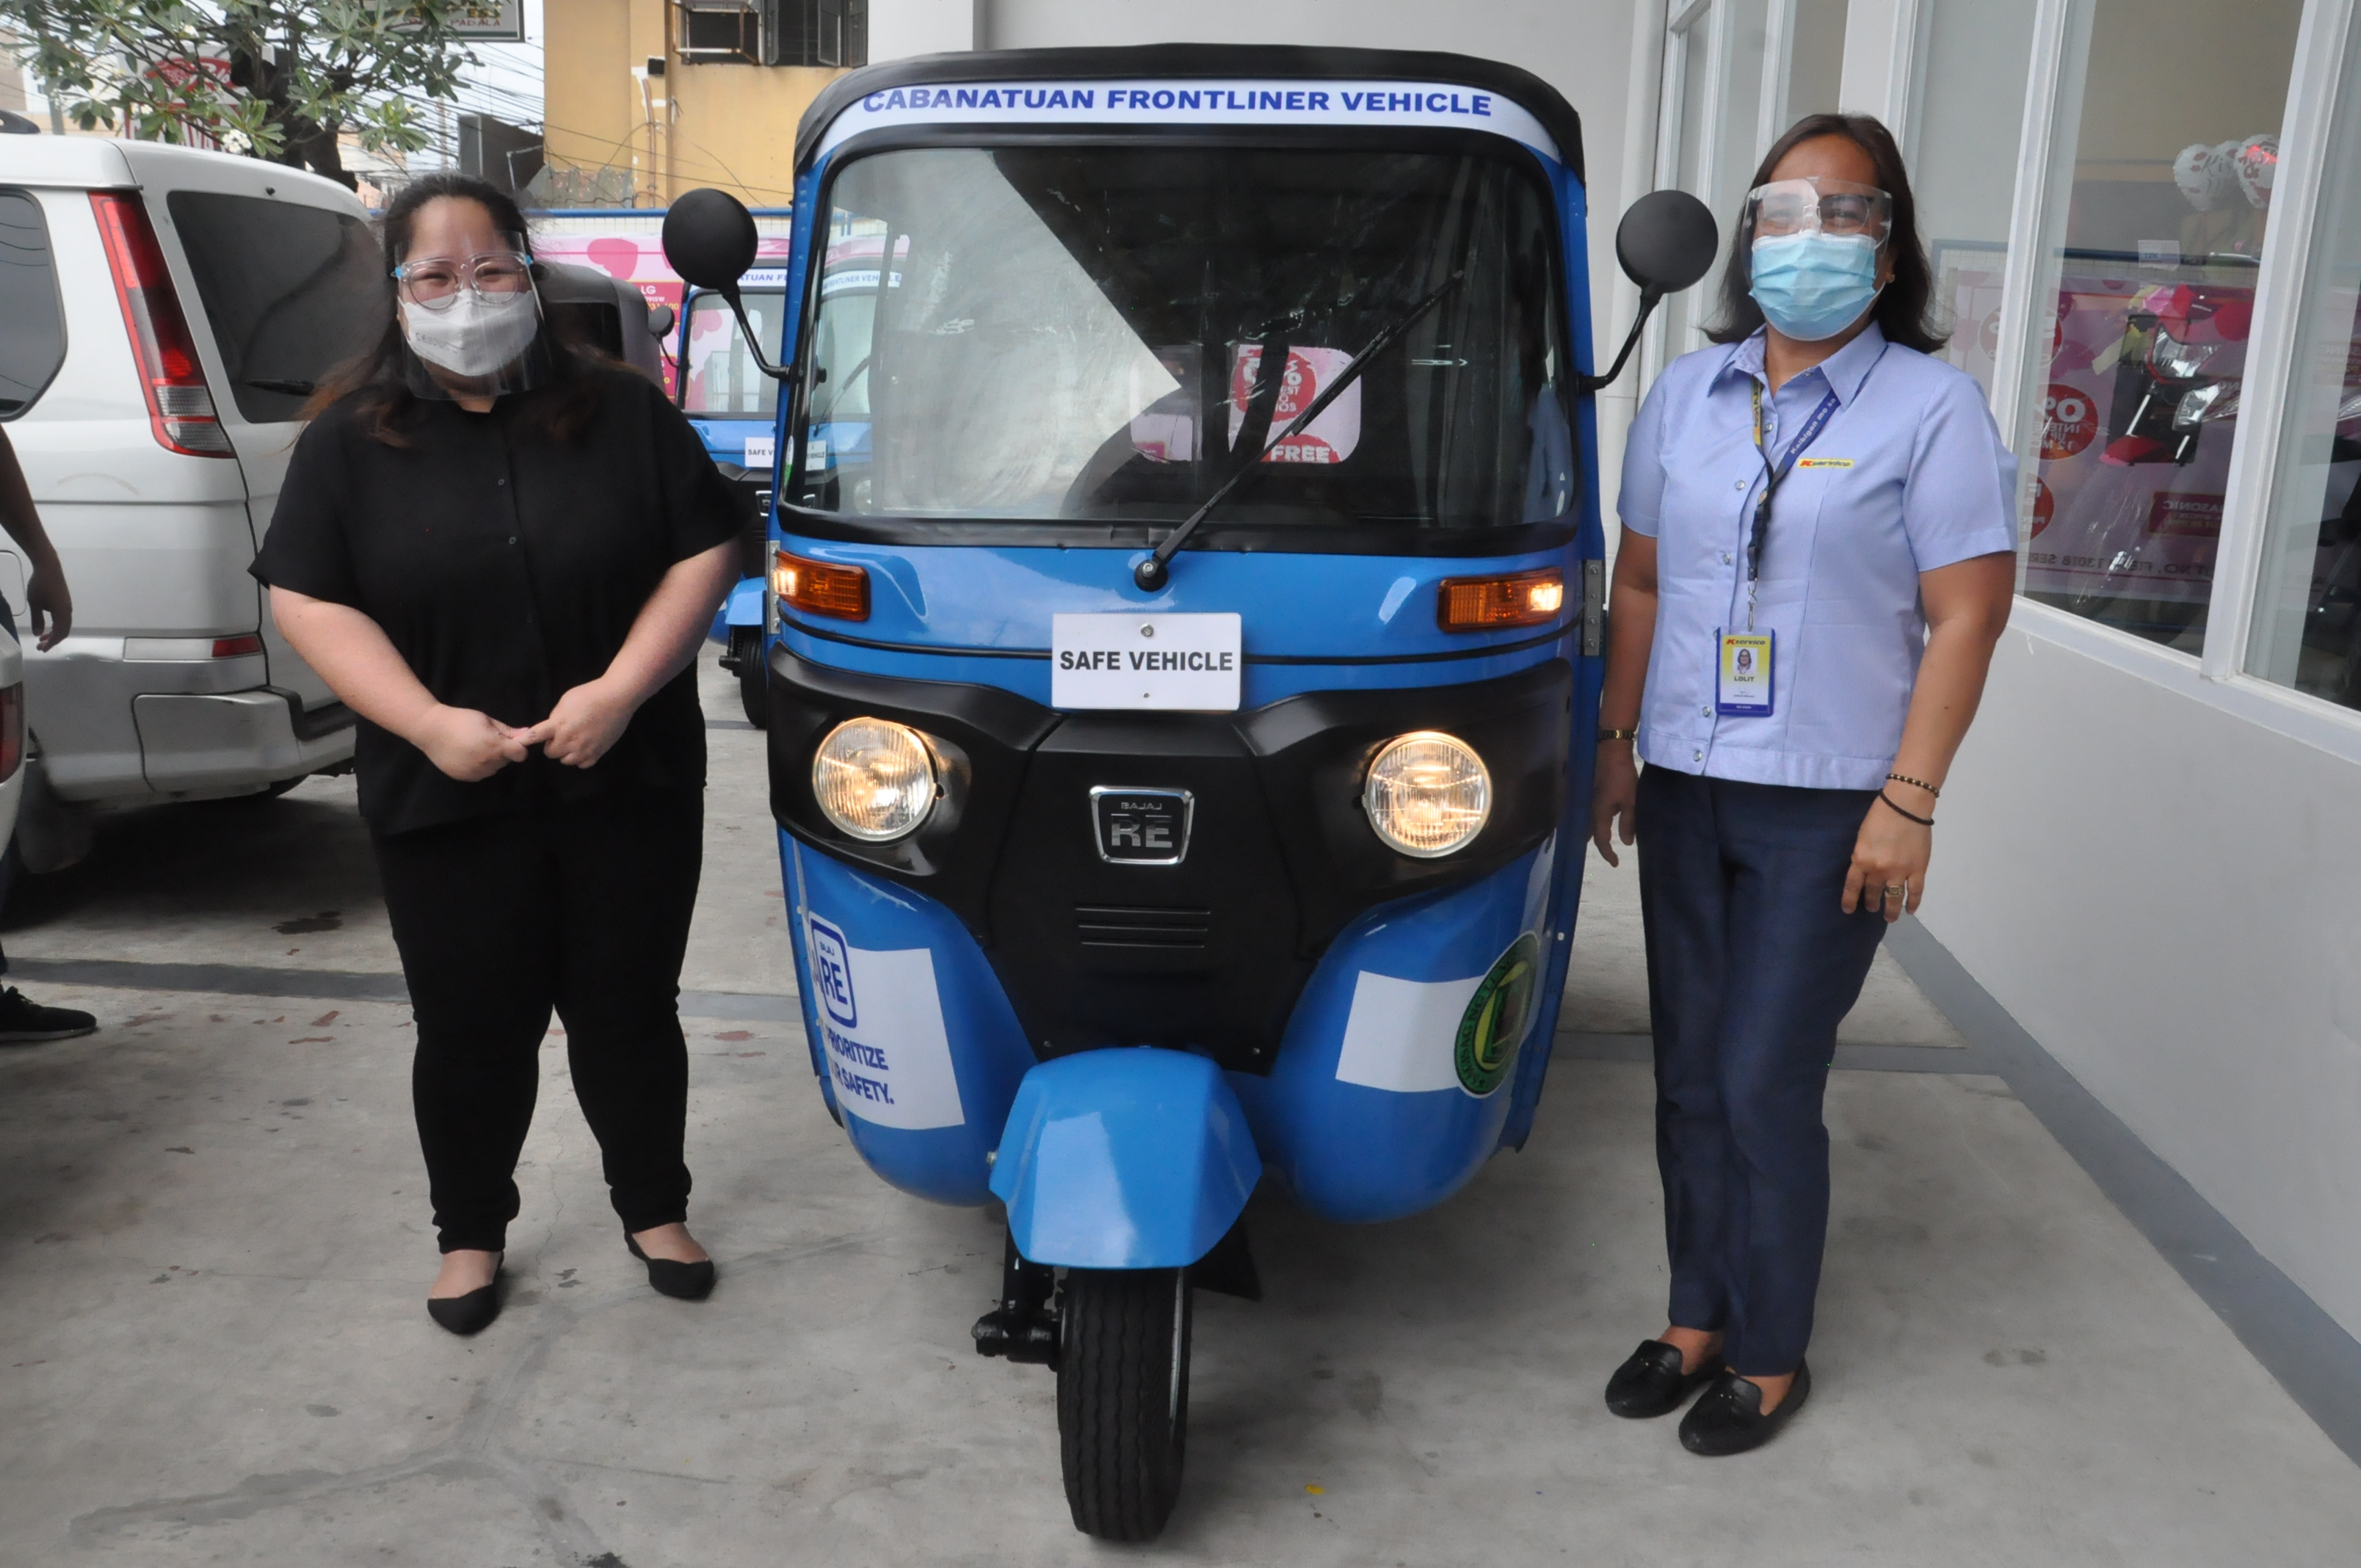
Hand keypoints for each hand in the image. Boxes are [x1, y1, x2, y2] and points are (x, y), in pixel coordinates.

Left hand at [23, 562, 69, 649]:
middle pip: (64, 631)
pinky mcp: (65, 602)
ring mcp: (67, 606)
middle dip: (53, 640)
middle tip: (40, 646)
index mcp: (63, 613)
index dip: (51, 643)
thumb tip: (38, 634)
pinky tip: (47, 625)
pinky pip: (63, 619)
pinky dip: (56, 626)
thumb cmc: (40, 584)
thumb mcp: (35, 603)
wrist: (48, 566)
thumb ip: (37, 620)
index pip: (59, 633)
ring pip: (64, 625)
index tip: (41, 649)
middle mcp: (68, 612)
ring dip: (54, 633)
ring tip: (43, 637)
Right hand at [416, 704, 528, 781]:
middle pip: (506, 761)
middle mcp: (487, 762)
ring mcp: (476, 772)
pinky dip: (479, 767)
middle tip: (487, 740)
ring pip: (494, 769)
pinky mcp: (465, 777)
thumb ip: (507, 730)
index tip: (512, 742)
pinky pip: (481, 774)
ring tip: (475, 747)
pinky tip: (467, 755)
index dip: (519, 748)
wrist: (431, 730)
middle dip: (502, 752)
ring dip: (491, 760)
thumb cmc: (460, 720)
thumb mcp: (486, 720)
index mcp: (495, 746)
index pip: (520, 754)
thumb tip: (527, 733)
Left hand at [518, 677, 634, 767]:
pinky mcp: (598, 753)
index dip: (524, 742)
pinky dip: (581, 758)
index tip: (516, 745)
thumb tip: (552, 727)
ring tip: (575, 741)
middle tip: (562, 734)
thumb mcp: (566, 700)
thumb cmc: (590, 694)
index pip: (536, 736)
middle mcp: (570, 740)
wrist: (618, 698)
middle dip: (552, 745)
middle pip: (550, 753)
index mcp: (559, 724)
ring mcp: (584, 749)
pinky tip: (585, 747)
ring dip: (567, 753)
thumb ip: (556, 716)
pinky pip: (582, 764)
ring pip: (566, 761)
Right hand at [1590, 741, 1638, 866]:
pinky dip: (1596, 822)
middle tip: (1608, 854)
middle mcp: (1590, 810)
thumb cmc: (1622, 777)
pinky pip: (1591, 813)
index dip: (1608, 853)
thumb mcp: (1630, 801)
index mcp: (1599, 814)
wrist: (1611, 752)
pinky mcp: (1592, 792)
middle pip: (1591, 833)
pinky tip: (1602, 820)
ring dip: (1595, 834)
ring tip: (1602, 841)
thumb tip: (1626, 843)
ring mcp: (1589, 800)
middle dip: (1598, 845)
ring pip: (1590, 823)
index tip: (1615, 864)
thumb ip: (1628, 822)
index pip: (1601, 840)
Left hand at [1844, 791, 1932, 921]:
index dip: (1850, 900)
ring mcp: (1900, 871)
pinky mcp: (1918, 869)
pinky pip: (1915, 892)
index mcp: (1861, 860)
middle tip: (1872, 908)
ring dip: (1891, 910)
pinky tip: (1910, 910)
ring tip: (1889, 917)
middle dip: (1871, 903)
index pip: (1852, 886)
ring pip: (1894, 897)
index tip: (1848, 910)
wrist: (1905, 807)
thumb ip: (1862, 855)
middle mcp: (1879, 870)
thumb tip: (1864, 870)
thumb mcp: (1862, 837)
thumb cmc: (1880, 816)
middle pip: (1873, 892)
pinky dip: (1913, 903)